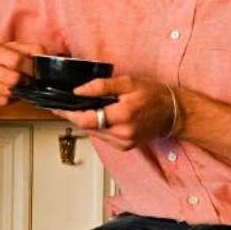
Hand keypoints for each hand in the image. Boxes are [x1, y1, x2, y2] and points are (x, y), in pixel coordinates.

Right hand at [0, 41, 43, 105]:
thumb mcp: (3, 46)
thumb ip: (26, 49)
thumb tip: (45, 55)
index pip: (16, 60)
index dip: (30, 67)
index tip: (35, 70)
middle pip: (12, 79)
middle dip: (25, 81)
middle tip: (28, 80)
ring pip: (7, 92)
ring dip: (17, 91)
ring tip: (17, 85)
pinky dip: (8, 98)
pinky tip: (6, 92)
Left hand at [50, 75, 175, 149]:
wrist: (173, 112)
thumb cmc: (153, 95)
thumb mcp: (127, 82)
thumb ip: (101, 86)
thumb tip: (79, 91)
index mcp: (123, 116)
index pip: (86, 119)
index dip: (69, 114)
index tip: (57, 108)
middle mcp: (122, 133)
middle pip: (88, 127)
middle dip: (76, 116)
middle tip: (66, 106)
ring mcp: (124, 142)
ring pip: (94, 133)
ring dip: (86, 122)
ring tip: (83, 108)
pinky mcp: (125, 147)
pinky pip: (103, 137)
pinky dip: (98, 127)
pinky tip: (99, 116)